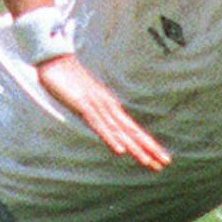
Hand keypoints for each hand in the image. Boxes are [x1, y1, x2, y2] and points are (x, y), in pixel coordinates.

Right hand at [36, 54, 170, 171]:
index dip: (148, 143)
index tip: (162, 157)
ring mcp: (97, 106)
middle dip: (149, 148)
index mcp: (110, 106)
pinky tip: (119, 150)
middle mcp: (108, 107)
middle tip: (165, 163)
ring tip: (148, 162)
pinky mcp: (83, 105)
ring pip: (119, 132)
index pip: (132, 129)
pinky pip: (98, 125)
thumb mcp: (85, 100)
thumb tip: (104, 125)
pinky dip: (109, 138)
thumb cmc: (70, 79)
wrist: (56, 59)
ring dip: (134, 148)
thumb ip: (95, 113)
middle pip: (131, 131)